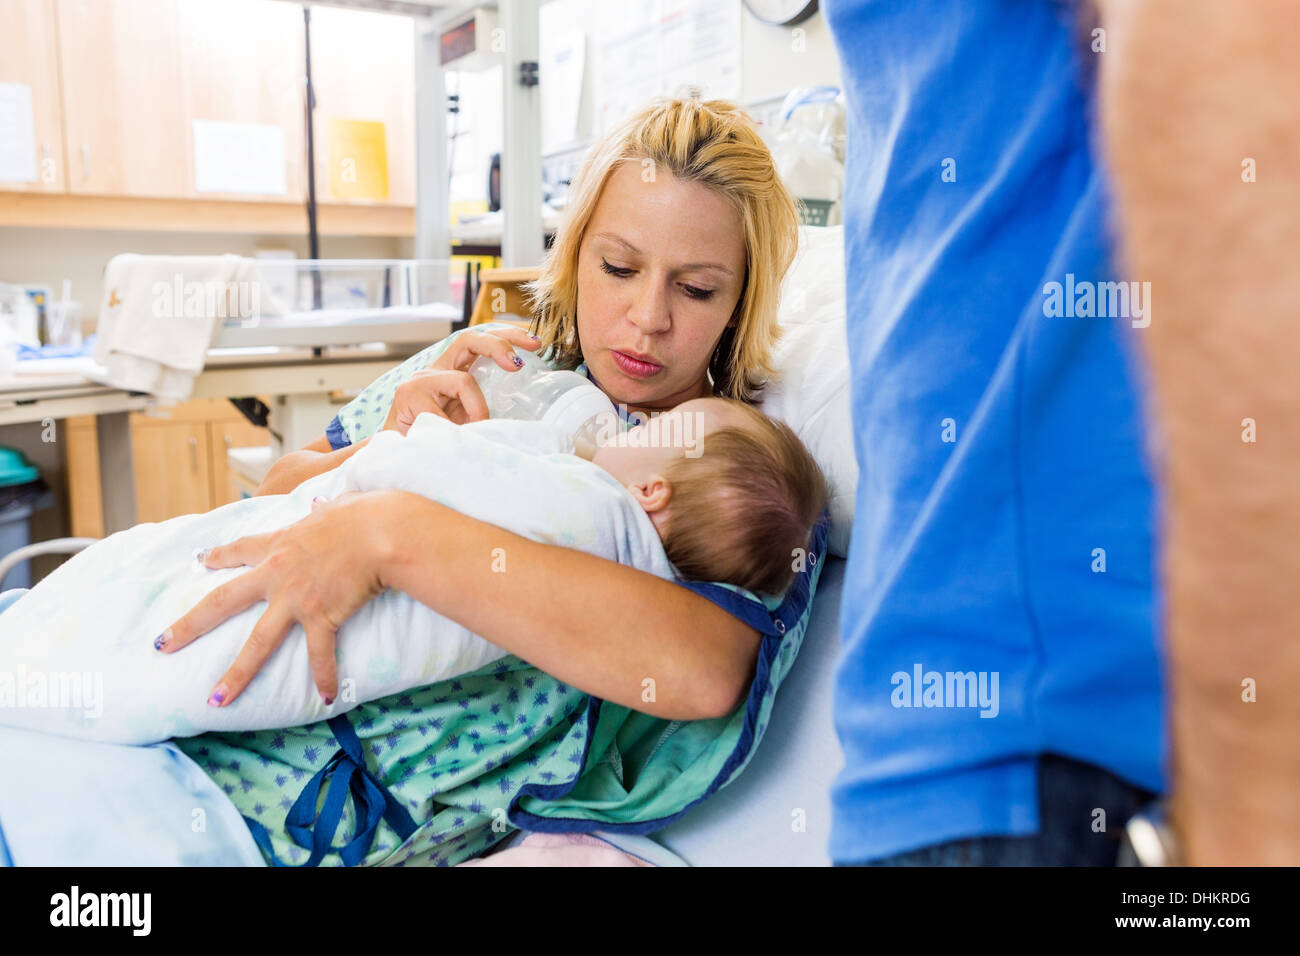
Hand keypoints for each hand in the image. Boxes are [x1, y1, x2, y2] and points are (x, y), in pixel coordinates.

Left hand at [157, 491, 394, 707]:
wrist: (380, 532)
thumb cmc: (363, 514)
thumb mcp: (336, 506)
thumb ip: (325, 510)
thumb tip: (326, 504)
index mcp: (280, 543)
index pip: (240, 549)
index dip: (218, 555)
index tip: (200, 560)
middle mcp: (277, 574)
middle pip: (222, 602)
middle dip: (189, 625)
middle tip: (162, 645)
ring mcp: (296, 599)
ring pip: (258, 643)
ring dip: (236, 674)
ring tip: (216, 699)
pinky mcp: (321, 616)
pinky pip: (319, 654)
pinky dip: (324, 677)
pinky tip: (325, 698)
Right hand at [382, 325, 541, 433]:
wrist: (397, 459)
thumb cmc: (436, 441)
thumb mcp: (468, 421)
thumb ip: (485, 410)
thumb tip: (526, 410)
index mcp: (452, 370)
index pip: (481, 342)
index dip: (508, 337)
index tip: (536, 345)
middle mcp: (436, 369)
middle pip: (469, 339)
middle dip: (499, 344)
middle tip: (518, 364)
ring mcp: (421, 380)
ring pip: (464, 380)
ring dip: (478, 409)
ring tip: (475, 430)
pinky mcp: (408, 395)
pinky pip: (443, 410)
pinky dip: (454, 428)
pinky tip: (452, 440)